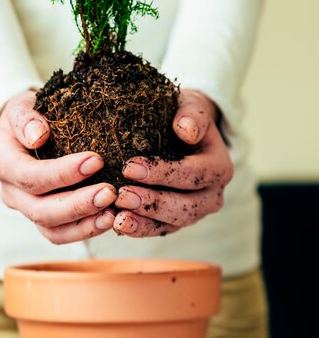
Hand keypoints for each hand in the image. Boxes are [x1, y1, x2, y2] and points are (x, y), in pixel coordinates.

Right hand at [0, 90, 116, 243]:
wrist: (26, 130)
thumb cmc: (28, 115)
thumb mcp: (22, 106)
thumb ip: (25, 117)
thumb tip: (37, 136)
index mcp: (4, 164)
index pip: (31, 176)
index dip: (63, 173)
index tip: (96, 160)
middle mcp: (12, 192)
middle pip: (41, 210)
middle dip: (78, 204)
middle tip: (110, 192)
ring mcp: (27, 208)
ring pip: (51, 229)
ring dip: (84, 224)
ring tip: (113, 213)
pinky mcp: (43, 218)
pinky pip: (61, 234)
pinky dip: (85, 230)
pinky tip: (109, 219)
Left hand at [113, 89, 233, 236]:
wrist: (183, 130)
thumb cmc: (184, 115)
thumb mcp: (191, 106)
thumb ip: (192, 114)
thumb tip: (186, 130)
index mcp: (220, 167)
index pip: (193, 174)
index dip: (162, 173)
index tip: (130, 167)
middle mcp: (212, 195)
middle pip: (185, 206)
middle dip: (152, 202)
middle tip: (121, 195)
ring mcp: (196, 211)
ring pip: (172, 224)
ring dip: (144, 222)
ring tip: (118, 218)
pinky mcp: (177, 220)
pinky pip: (160, 230)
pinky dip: (139, 229)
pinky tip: (116, 224)